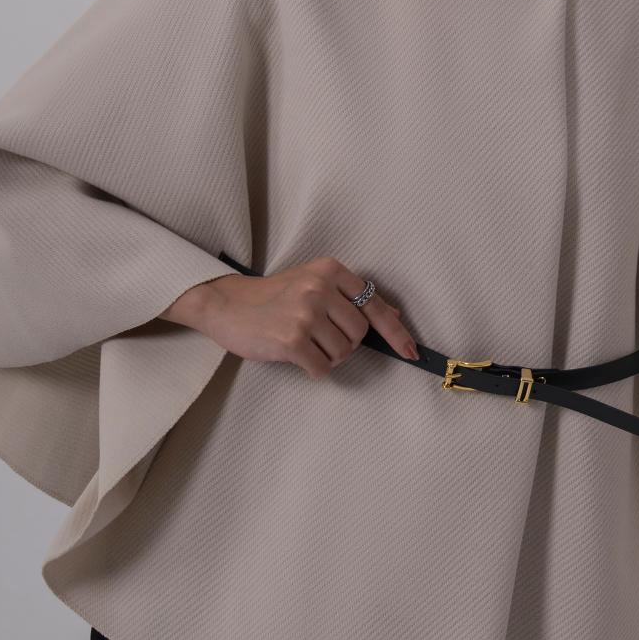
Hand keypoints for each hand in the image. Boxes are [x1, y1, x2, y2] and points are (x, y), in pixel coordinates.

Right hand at [165, 255, 420, 376]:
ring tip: (304, 344)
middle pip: (360, 333)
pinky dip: (313, 369)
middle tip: (319, 338)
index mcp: (331, 270)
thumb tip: (395, 317)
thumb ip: (352, 298)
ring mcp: (306, 313)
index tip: (412, 352)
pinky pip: (322, 367)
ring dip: (327, 357)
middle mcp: (320, 288)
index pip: (375, 305)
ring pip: (343, 352)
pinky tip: (296, 356)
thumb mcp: (314, 284)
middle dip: (345, 344)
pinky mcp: (292, 339)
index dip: (396, 333)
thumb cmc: (273, 297)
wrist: (227, 304)